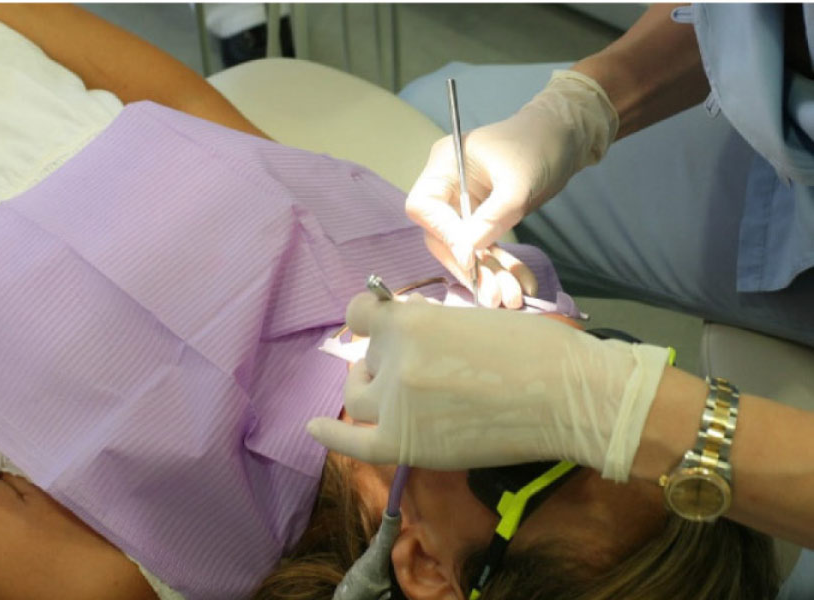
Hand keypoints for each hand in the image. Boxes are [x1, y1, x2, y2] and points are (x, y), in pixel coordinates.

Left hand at [307, 292, 668, 480]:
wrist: (568, 396)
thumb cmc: (536, 349)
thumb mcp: (472, 317)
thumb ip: (430, 328)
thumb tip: (407, 339)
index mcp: (411, 319)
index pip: (361, 313)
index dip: (372, 320)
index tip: (383, 328)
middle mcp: (393, 358)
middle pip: (366, 359)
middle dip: (384, 361)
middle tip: (420, 370)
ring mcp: (395, 403)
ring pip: (358, 397)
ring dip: (372, 391)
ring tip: (399, 395)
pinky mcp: (405, 444)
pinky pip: (353, 443)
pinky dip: (331, 436)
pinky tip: (313, 429)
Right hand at [405, 70, 617, 303]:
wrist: (568, 136)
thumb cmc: (539, 144)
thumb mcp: (517, 182)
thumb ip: (491, 217)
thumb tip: (467, 254)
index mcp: (444, 165)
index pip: (425, 207)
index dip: (444, 235)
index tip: (470, 258)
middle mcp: (448, 186)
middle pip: (443, 235)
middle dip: (469, 266)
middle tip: (494, 295)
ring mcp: (465, 204)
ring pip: (466, 247)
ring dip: (488, 274)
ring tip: (510, 298)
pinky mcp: (485, 217)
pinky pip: (487, 247)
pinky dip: (503, 266)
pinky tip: (522, 283)